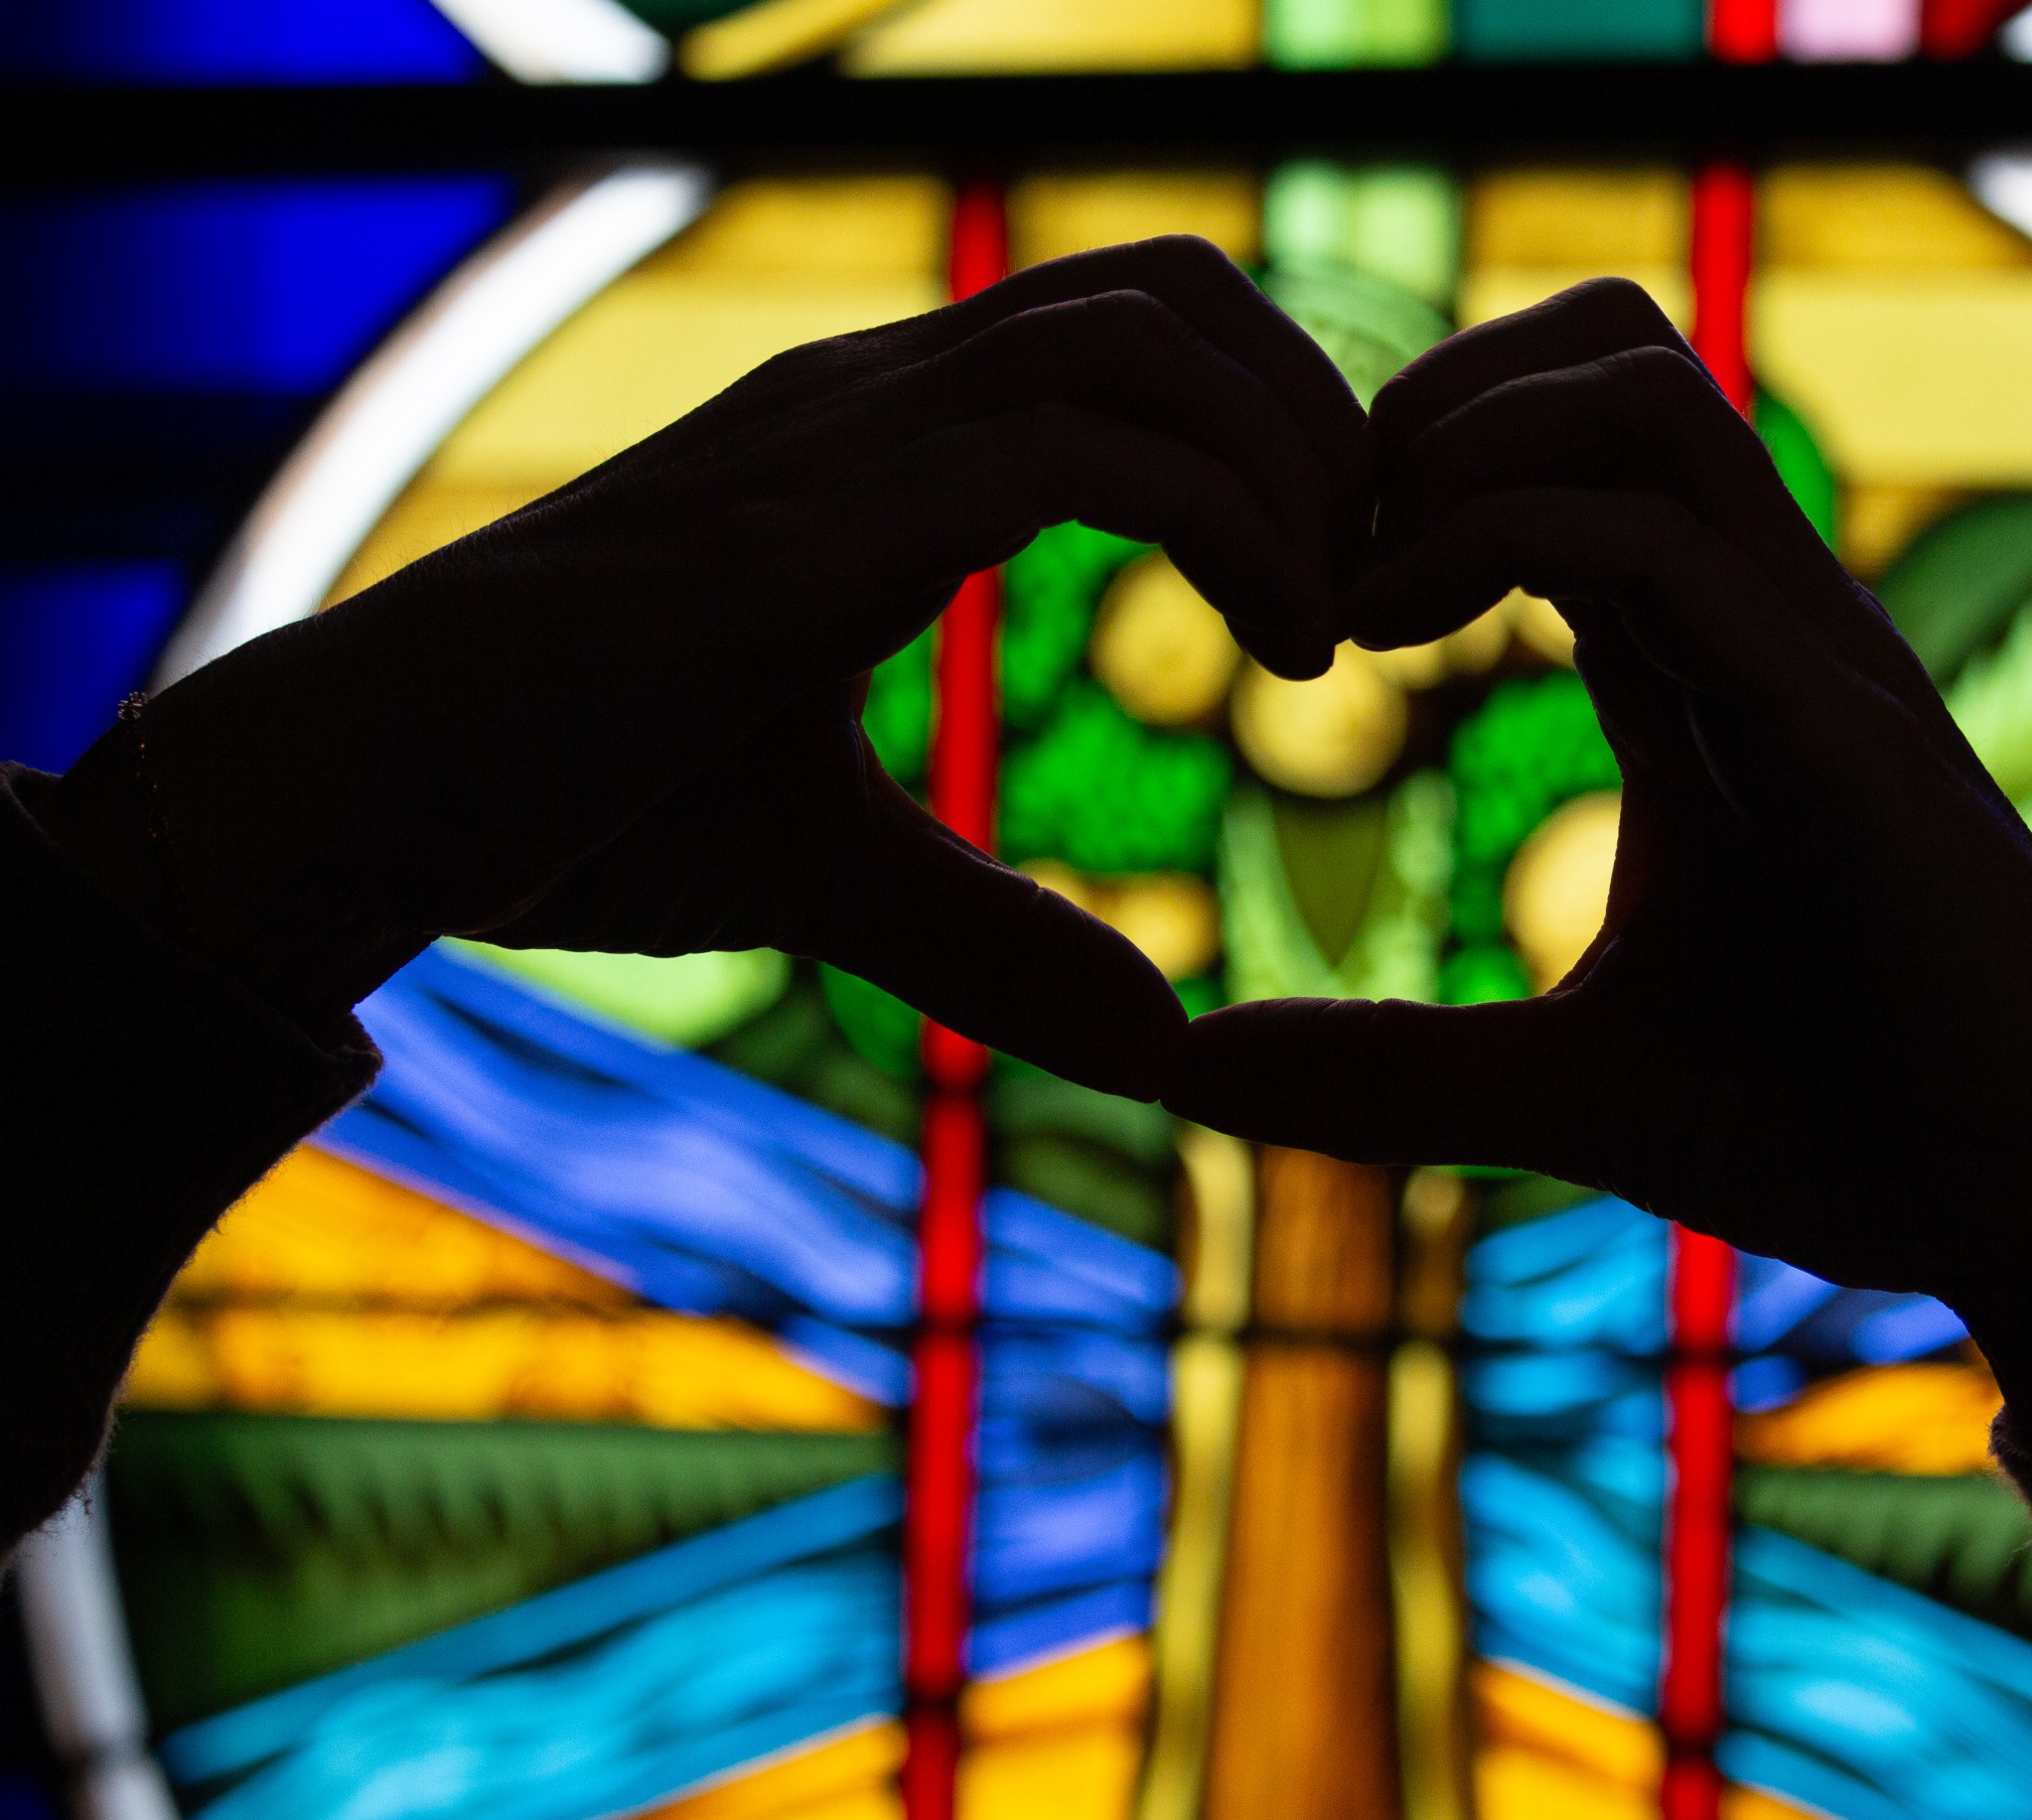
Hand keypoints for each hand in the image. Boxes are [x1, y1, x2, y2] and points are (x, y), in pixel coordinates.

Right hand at [36, 237, 1363, 1097]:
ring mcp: (844, 432)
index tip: (1339, 586)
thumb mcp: (837, 878)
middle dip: (1321, 405)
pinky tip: (1292, 646)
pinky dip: (1233, 522)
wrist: (366, 798)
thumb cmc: (565, 811)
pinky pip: (1083, 447)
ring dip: (1298, 457)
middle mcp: (875, 398)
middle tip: (1381, 576)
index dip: (1273, 424)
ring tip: (1346, 620)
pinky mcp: (820, 507)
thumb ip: (995, 943)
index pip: (1125, 329)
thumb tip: (1155, 1041)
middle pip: (1168, 283)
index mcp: (880, 445)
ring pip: (1146, 335)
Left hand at [1163, 282, 2031, 1457]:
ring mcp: (1815, 658)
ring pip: (1643, 392)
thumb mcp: (1572, 1092)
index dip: (1414, 469)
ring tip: (1347, 587)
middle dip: (1428, 397)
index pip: (1568, 449)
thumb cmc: (1852, 1134)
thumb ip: (1393, 1068)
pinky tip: (1379, 638)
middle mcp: (1768, 624)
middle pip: (1608, 352)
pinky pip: (1669, 544)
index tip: (1300, 596)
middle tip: (1312, 551)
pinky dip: (1496, 537)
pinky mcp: (1847, 731)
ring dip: (1457, 439)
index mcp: (1710, 672)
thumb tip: (1189, 1074)